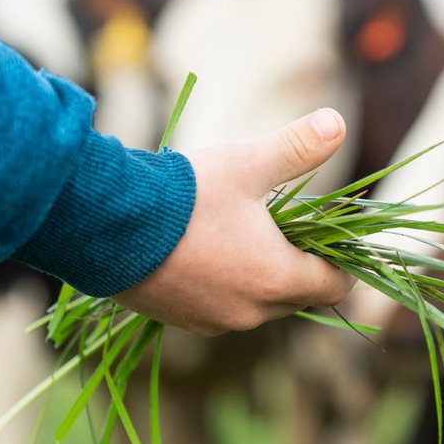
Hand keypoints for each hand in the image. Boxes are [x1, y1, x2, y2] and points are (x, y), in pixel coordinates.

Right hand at [114, 108, 355, 334]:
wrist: (103, 226)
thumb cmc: (184, 194)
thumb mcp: (247, 163)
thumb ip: (297, 147)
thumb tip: (339, 122)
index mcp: (276, 279)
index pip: (333, 286)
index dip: (340, 260)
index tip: (332, 234)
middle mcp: (249, 313)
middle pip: (296, 296)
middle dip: (298, 264)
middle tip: (286, 224)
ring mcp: (211, 322)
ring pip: (256, 304)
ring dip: (258, 276)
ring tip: (243, 233)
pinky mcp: (178, 321)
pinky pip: (219, 309)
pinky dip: (223, 286)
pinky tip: (205, 250)